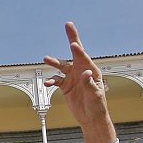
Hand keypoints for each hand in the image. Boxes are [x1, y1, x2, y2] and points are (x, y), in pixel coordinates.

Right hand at [42, 22, 116, 142]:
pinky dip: (51, 81)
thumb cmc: (97, 106)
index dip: (79, 51)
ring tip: (46, 59)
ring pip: (62, 66)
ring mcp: (73, 77)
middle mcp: (82, 71)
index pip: (84, 58)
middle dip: (72, 38)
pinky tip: (48, 83)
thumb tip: (85, 74)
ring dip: (54, 62)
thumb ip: (89, 84)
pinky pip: (56, 80)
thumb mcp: (95, 95)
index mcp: (92, 71)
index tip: (73, 44)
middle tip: (68, 25)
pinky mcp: (66, 86)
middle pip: (75, 53)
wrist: (90, 118)